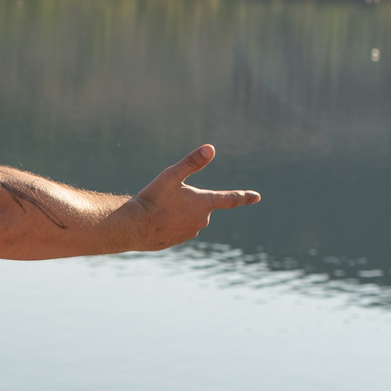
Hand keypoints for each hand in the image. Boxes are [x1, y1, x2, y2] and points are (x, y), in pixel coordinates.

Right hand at [128, 145, 259, 249]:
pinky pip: (179, 229)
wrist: (134, 227)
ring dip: (178, 213)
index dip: (244, 196)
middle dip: (188, 201)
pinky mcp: (179, 241)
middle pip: (201, 206)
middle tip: (167, 198)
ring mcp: (191, 232)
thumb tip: (210, 148)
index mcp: (205, 203)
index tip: (257, 196)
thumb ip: (192, 162)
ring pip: (189, 218)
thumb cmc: (153, 199)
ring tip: (159, 210)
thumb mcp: (171, 175)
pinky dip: (170, 224)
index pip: (230, 199)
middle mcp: (202, 220)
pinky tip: (156, 221)